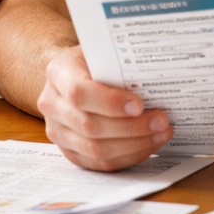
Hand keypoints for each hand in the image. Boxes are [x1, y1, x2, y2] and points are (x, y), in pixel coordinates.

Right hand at [38, 47, 172, 170]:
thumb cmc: (94, 59)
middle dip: (131, 127)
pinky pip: (98, 163)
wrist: (72, 74)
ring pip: (95, 149)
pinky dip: (127, 157)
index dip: (110, 102)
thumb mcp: (103, 49)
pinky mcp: (69, 151)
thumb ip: (120, 60)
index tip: (139, 105)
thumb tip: (156, 73)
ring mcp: (57, 131)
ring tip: (161, 134)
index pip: (80, 93)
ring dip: (133, 145)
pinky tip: (148, 145)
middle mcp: (52, 104)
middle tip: (162, 121)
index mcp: (59, 73)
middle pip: (90, 126)